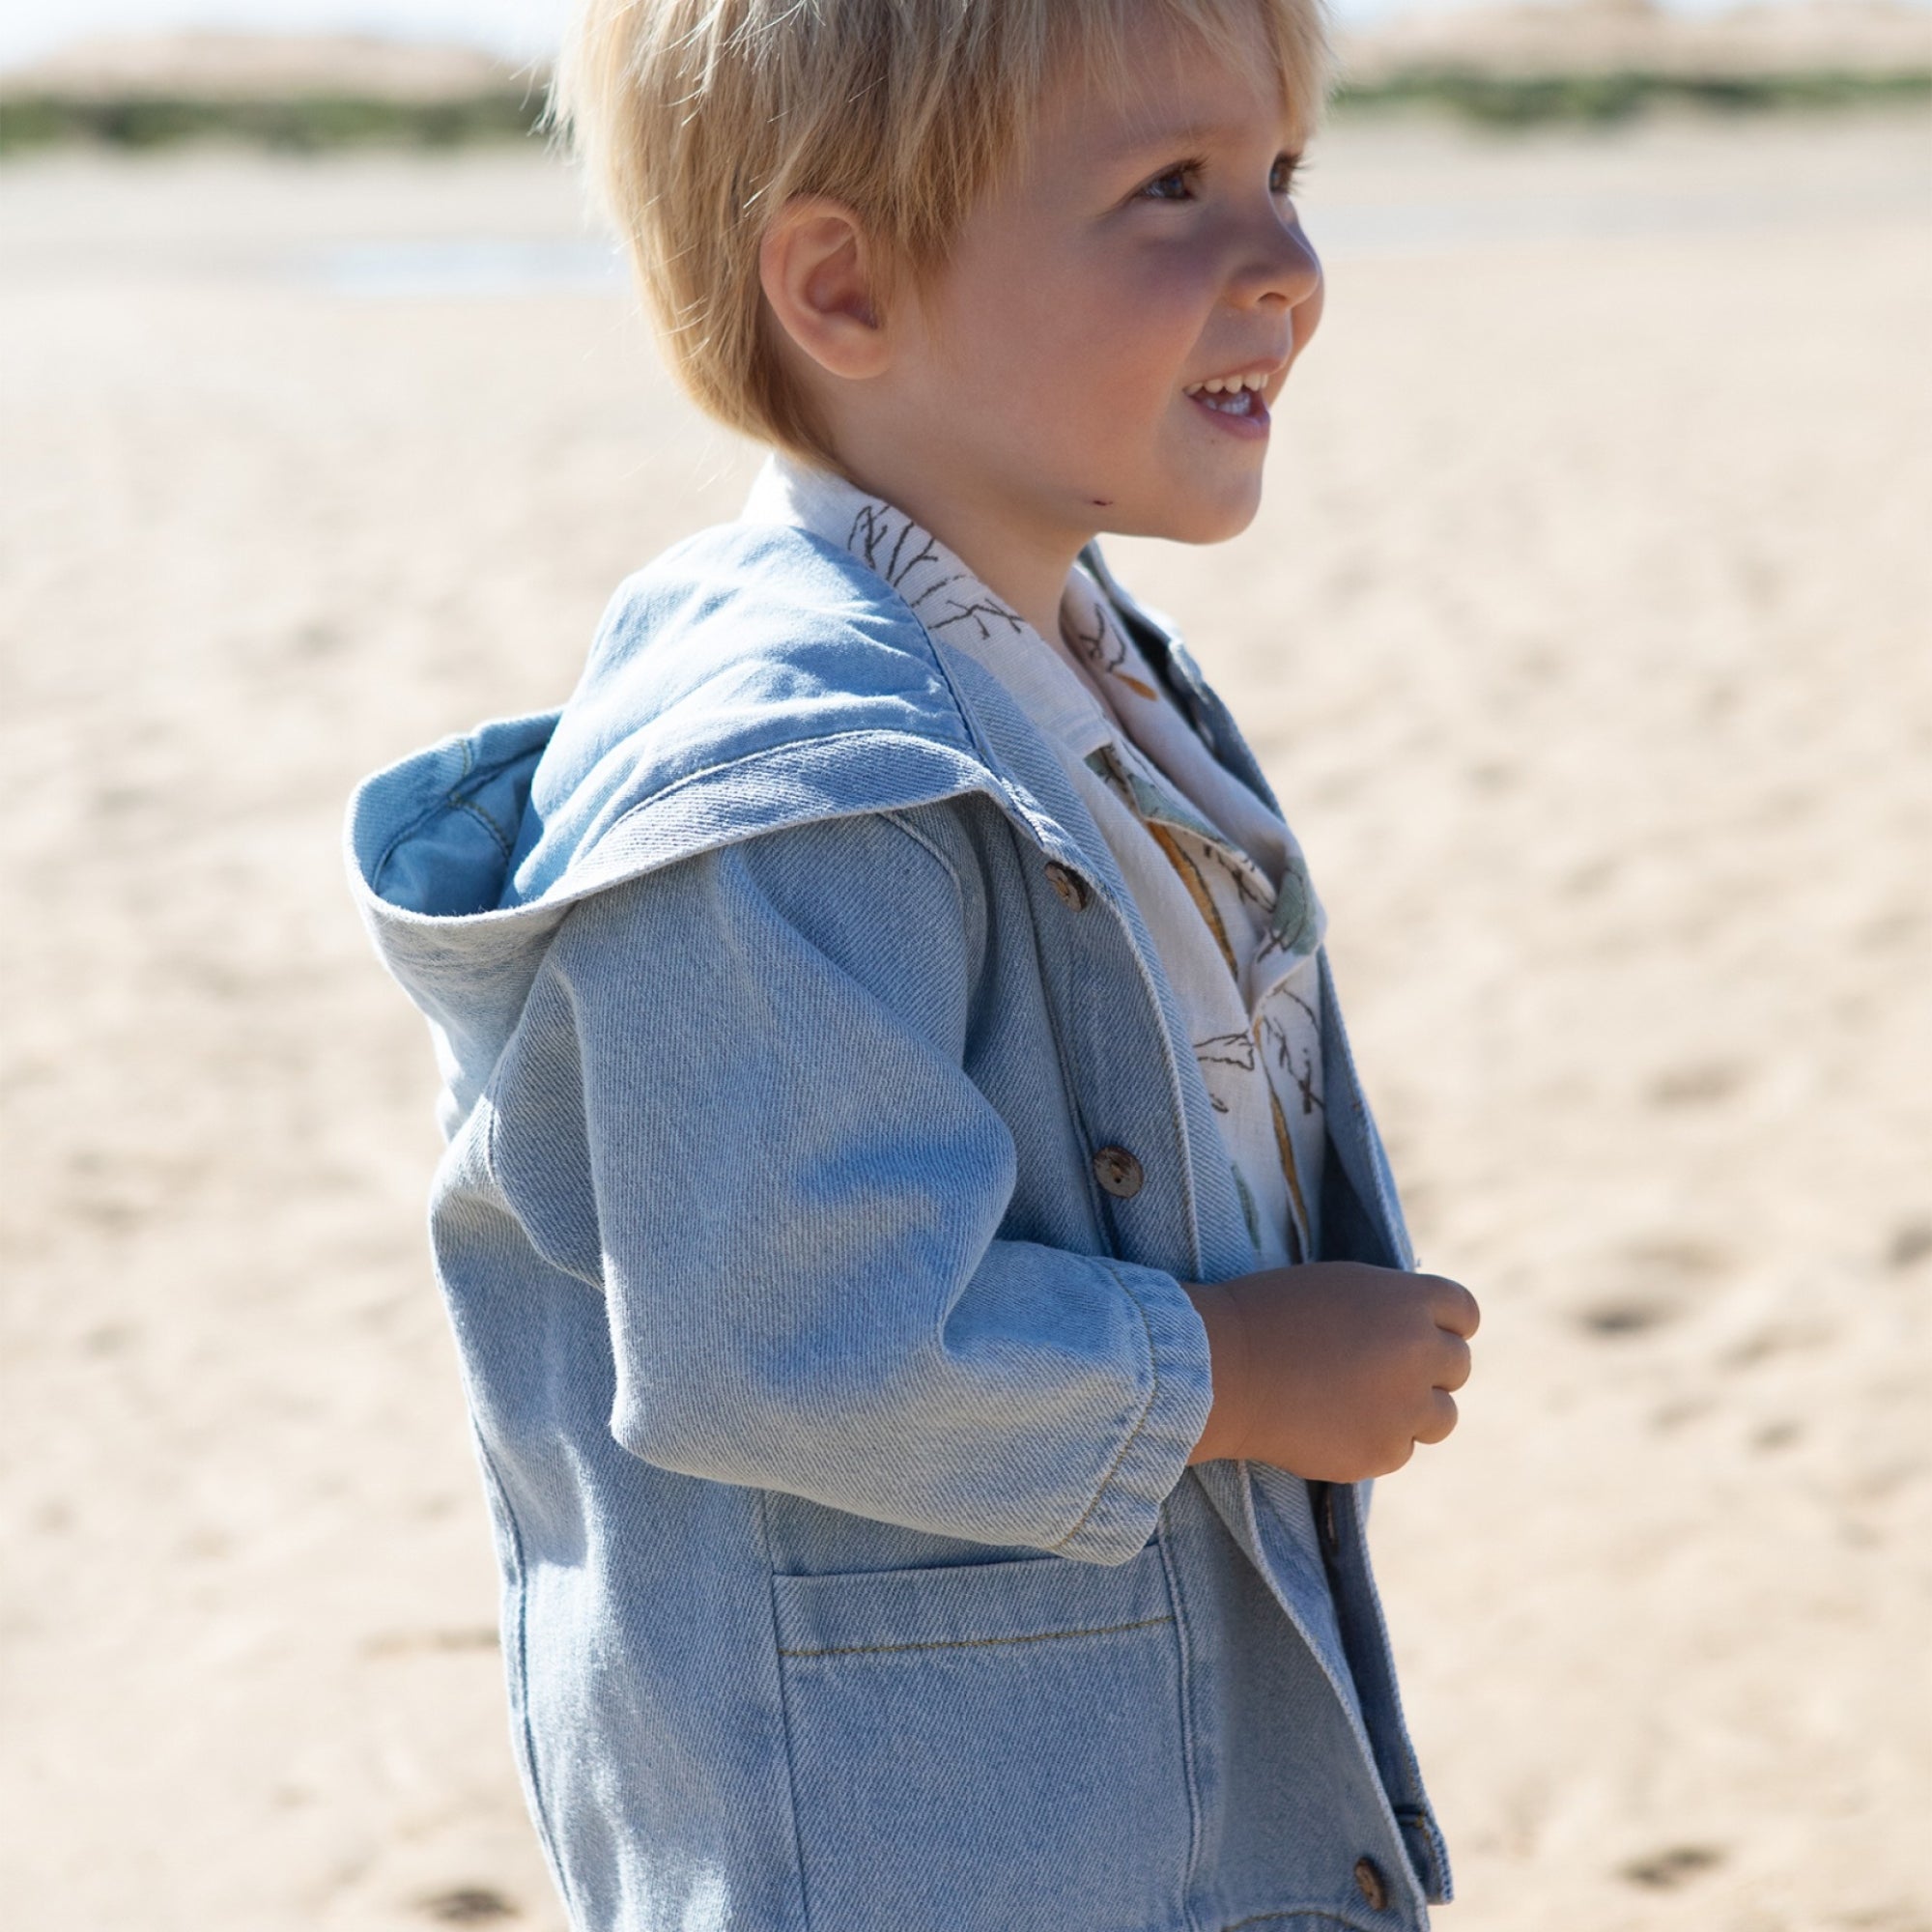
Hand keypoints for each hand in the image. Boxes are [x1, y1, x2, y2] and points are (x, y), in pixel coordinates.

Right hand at [1185, 1263, 1478, 1480]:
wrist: (1222, 1370)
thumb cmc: (1269, 1316)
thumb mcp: (1341, 1287)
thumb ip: (1392, 1307)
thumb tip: (1424, 1331)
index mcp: (1408, 1300)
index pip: (1465, 1313)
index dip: (1442, 1324)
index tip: (1420, 1335)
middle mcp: (1419, 1351)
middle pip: (1458, 1366)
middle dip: (1427, 1369)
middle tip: (1380, 1372)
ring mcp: (1405, 1407)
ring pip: (1443, 1417)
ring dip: (1413, 1411)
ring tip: (1360, 1402)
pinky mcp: (1384, 1453)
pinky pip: (1402, 1449)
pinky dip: (1377, 1441)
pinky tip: (1333, 1424)